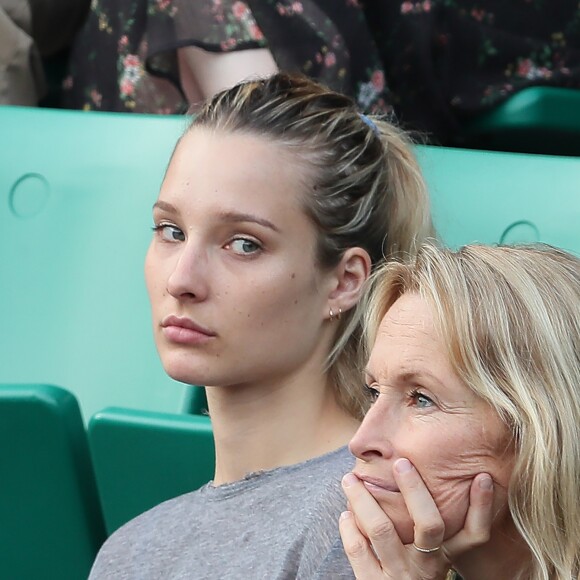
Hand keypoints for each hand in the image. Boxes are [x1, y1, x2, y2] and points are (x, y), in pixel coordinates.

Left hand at [339, 459, 493, 578]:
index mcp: (445, 556)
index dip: (482, 507)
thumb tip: (414, 469)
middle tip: (401, 462)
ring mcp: (400, 575)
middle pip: (430, 524)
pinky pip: (358, 549)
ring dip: (362, 499)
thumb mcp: (428, 556)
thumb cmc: (409, 573)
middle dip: (415, 489)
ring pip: (382, 530)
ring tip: (349, 478)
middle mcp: (427, 566)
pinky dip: (348, 527)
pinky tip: (345, 513)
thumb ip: (428, 527)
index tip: (483, 477)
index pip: (475, 534)